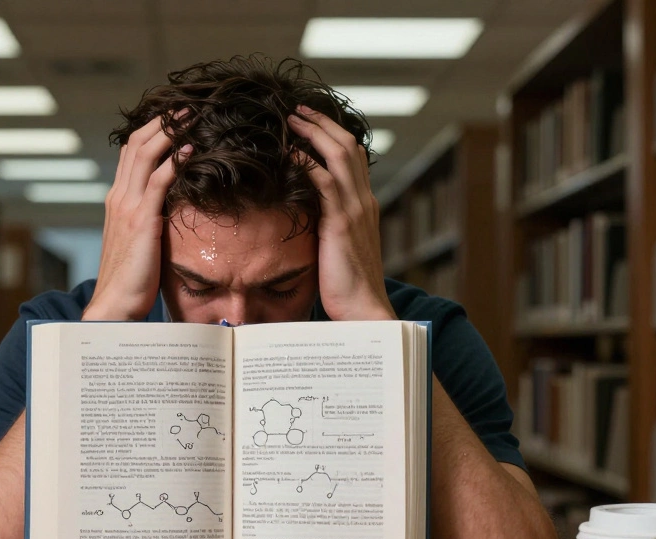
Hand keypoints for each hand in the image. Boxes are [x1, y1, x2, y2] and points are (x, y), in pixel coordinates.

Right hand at [85, 112, 188, 320]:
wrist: (113, 304)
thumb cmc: (130, 279)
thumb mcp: (138, 241)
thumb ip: (149, 219)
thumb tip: (170, 208)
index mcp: (117, 200)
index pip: (130, 154)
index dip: (150, 131)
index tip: (172, 116)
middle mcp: (119, 197)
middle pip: (135, 145)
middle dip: (160, 122)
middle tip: (184, 106)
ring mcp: (128, 208)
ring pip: (145, 155)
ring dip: (169, 132)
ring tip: (189, 116)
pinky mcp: (141, 221)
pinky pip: (158, 182)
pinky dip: (173, 161)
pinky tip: (190, 149)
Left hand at [287, 106, 394, 320]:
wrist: (363, 311)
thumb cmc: (347, 287)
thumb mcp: (338, 249)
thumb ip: (327, 226)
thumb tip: (304, 216)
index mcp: (365, 206)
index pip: (354, 158)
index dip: (334, 135)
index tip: (311, 122)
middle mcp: (365, 202)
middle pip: (348, 147)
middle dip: (322, 123)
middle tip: (297, 110)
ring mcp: (356, 211)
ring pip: (339, 156)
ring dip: (314, 133)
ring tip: (291, 120)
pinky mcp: (341, 224)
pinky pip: (324, 182)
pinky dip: (307, 163)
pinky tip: (290, 153)